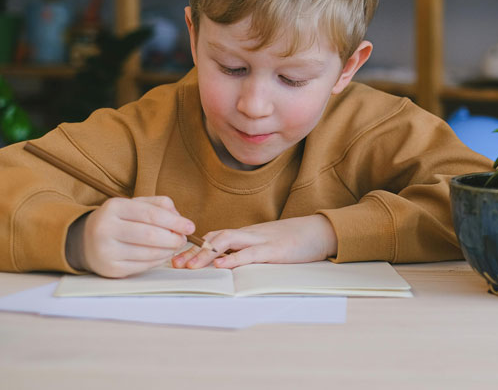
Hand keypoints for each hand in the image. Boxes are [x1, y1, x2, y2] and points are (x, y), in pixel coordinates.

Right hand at [68, 196, 194, 277]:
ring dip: (169, 251)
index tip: (191, 226)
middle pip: (151, 236)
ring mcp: (106, 251)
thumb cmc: (118, 220)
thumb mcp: (134, 204)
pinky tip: (163, 255)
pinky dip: (158, 261)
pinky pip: (143, 266)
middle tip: (183, 239)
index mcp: (114, 208)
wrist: (86, 240)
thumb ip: (159, 205)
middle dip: (174, 238)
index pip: (151, 214)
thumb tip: (180, 218)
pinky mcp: (111, 269)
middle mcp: (106, 229)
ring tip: (174, 246)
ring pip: (149, 253)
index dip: (175, 222)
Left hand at [171, 215, 338, 269]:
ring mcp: (262, 240)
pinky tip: (222, 266)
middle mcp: (251, 234)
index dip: (195, 247)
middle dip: (193, 250)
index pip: (216, 237)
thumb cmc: (297, 240)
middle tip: (175, 263)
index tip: (177, 258)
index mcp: (249, 234)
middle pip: (216, 237)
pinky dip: (235, 259)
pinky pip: (251, 253)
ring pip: (228, 242)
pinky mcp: (275, 250)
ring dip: (207, 253)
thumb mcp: (269, 244)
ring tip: (190, 265)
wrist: (323, 231)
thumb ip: (250, 251)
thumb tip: (229, 262)